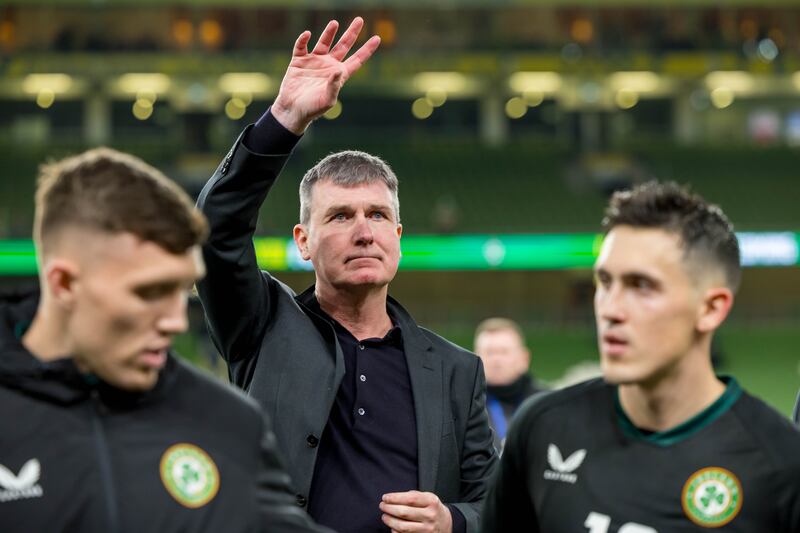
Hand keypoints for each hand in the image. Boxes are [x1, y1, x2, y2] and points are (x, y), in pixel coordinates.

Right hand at [271, 17, 380, 134]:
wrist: (293, 110)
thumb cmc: (312, 109)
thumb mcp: (327, 100)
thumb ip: (334, 85)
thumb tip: (338, 69)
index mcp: (339, 75)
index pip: (357, 60)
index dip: (367, 49)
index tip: (377, 38)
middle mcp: (328, 66)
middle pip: (343, 46)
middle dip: (351, 33)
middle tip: (360, 20)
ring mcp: (314, 62)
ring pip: (324, 43)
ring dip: (329, 33)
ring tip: (334, 23)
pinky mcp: (299, 61)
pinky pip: (301, 47)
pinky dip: (303, 40)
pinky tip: (307, 34)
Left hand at [379, 491, 452, 532]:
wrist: (446, 523)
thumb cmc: (432, 508)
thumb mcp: (428, 497)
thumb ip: (413, 495)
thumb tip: (393, 498)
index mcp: (431, 502)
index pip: (410, 498)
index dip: (395, 498)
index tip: (385, 497)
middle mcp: (430, 516)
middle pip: (404, 512)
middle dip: (389, 508)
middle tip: (382, 506)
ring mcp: (427, 529)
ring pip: (403, 527)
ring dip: (390, 521)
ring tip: (385, 516)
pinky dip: (396, 531)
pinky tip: (392, 527)